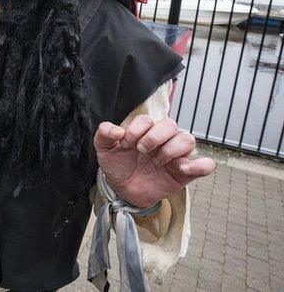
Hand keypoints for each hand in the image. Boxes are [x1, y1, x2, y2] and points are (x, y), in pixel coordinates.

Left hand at [94, 115, 214, 207]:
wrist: (123, 190)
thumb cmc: (118, 165)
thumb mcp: (104, 149)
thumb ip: (104, 134)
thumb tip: (117, 131)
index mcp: (145, 131)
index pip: (148, 120)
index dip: (136, 130)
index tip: (125, 144)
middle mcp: (162, 140)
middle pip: (171, 125)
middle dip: (154, 137)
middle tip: (142, 151)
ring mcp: (175, 155)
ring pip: (187, 139)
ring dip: (171, 149)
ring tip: (157, 162)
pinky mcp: (185, 173)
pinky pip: (205, 165)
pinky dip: (200, 165)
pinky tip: (181, 168)